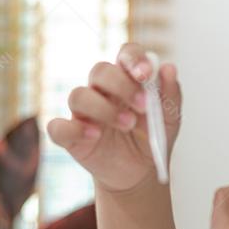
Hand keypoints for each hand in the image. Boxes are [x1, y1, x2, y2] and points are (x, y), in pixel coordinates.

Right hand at [47, 44, 182, 192]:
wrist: (141, 173)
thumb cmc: (152, 139)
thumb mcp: (170, 119)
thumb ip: (171, 94)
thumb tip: (169, 68)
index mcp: (126, 79)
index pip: (125, 55)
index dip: (133, 58)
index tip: (145, 73)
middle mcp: (101, 91)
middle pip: (100, 71)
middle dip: (121, 84)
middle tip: (143, 106)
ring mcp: (83, 113)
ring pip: (78, 95)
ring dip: (104, 108)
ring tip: (128, 124)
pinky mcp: (71, 136)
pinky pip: (58, 127)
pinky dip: (73, 129)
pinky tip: (94, 135)